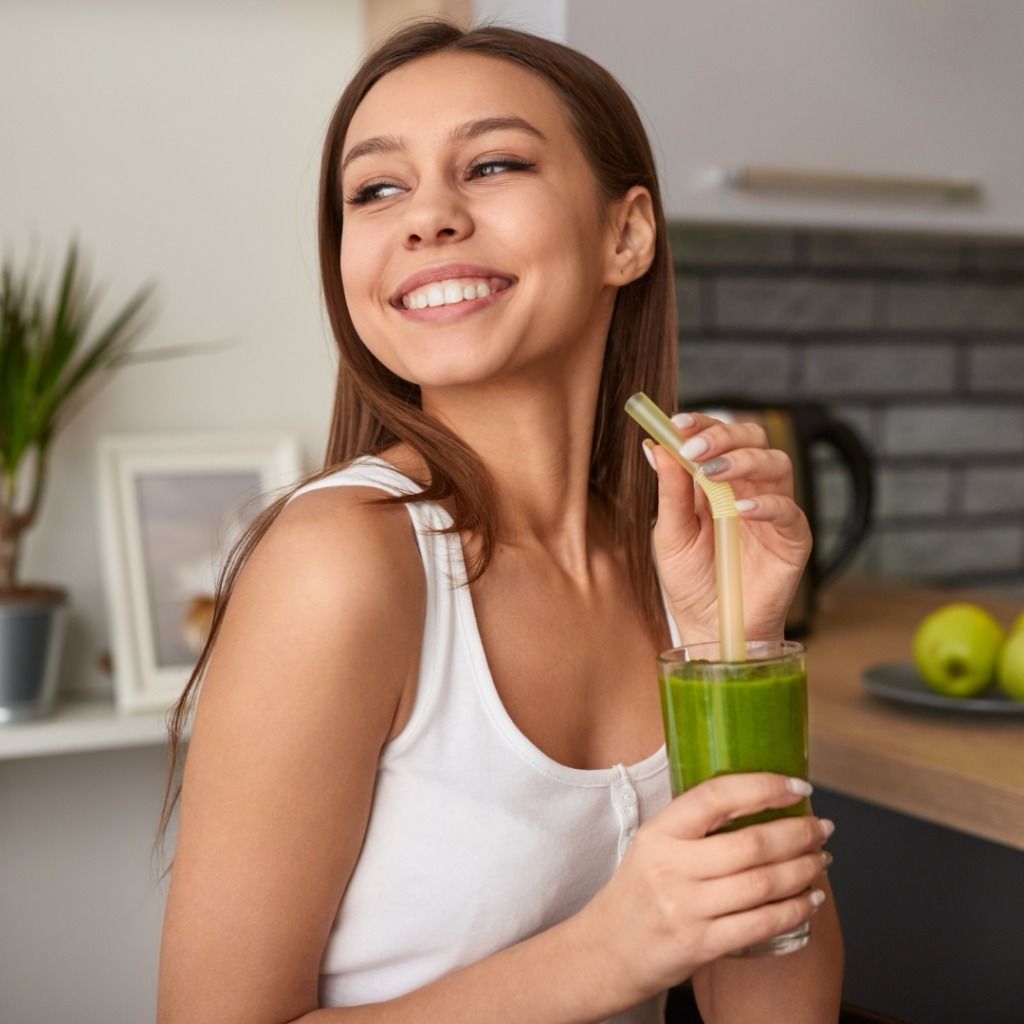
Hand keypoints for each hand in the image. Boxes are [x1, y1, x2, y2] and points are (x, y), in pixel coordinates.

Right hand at [577, 774, 831, 1005]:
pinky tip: (810, 899)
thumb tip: (757, 798)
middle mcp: (671, 867)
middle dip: (798, 833)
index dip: (762, 787)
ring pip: (762, 883)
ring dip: (803, 869)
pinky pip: (761, 924)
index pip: (715, 798)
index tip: (797, 785)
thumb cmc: (638, 892)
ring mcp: (686, 909)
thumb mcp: (653, 846)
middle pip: (750, 844)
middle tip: (822, 828)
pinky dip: (794, 909)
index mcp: (659, 833)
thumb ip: (694, 826)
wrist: (606, 950)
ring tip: (821, 859)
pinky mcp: (701, 945)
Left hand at [644, 412, 811, 641]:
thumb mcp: (671, 535)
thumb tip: (654, 445)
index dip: (702, 424)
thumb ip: (669, 491)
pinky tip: (742, 510)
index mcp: (718, 482)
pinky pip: (790, 511)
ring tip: (712, 473)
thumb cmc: (691, 581)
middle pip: (753, 440)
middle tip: (694, 449)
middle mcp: (750, 489)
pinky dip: (768, 505)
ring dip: (743, 461)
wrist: (710, 628)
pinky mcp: (793, 539)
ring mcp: (774, 512)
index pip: (718, 437)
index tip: (677, 423)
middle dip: (723, 436)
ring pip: (776, 464)